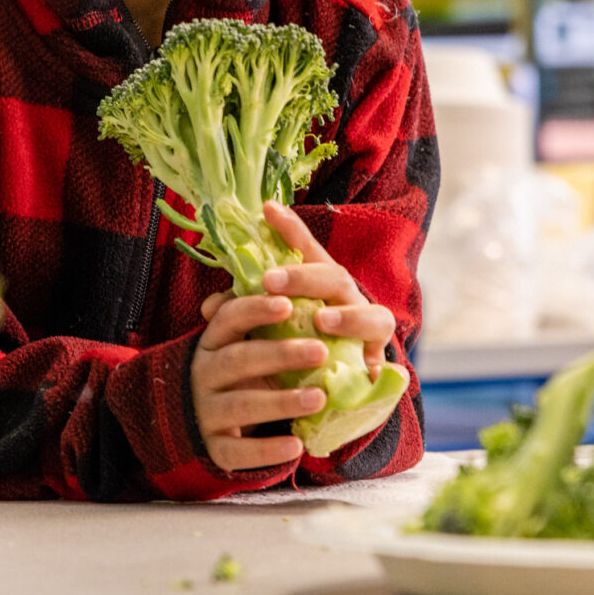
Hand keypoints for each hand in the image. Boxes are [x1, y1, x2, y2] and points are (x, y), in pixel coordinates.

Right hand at [190, 285, 325, 471]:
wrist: (197, 421)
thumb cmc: (239, 374)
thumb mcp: (242, 344)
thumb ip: (264, 324)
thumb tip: (306, 296)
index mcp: (212, 342)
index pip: (229, 318)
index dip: (255, 309)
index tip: (288, 303)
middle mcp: (203, 374)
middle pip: (238, 360)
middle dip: (280, 355)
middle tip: (321, 351)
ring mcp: (205, 411)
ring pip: (241, 405)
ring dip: (281, 402)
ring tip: (319, 398)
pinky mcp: (214, 447)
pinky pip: (238, 451)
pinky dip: (267, 450)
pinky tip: (296, 446)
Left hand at [260, 202, 394, 375]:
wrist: (333, 385)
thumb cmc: (298, 342)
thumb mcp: (268, 324)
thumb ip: (243, 310)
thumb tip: (208, 309)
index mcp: (319, 284)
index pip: (307, 250)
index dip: (290, 230)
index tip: (268, 209)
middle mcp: (348, 301)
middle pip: (334, 277)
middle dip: (303, 277)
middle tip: (270, 281)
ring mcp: (369, 333)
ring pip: (374, 317)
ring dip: (348, 317)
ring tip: (321, 321)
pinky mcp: (378, 368)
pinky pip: (385, 366)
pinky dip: (378, 370)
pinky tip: (367, 373)